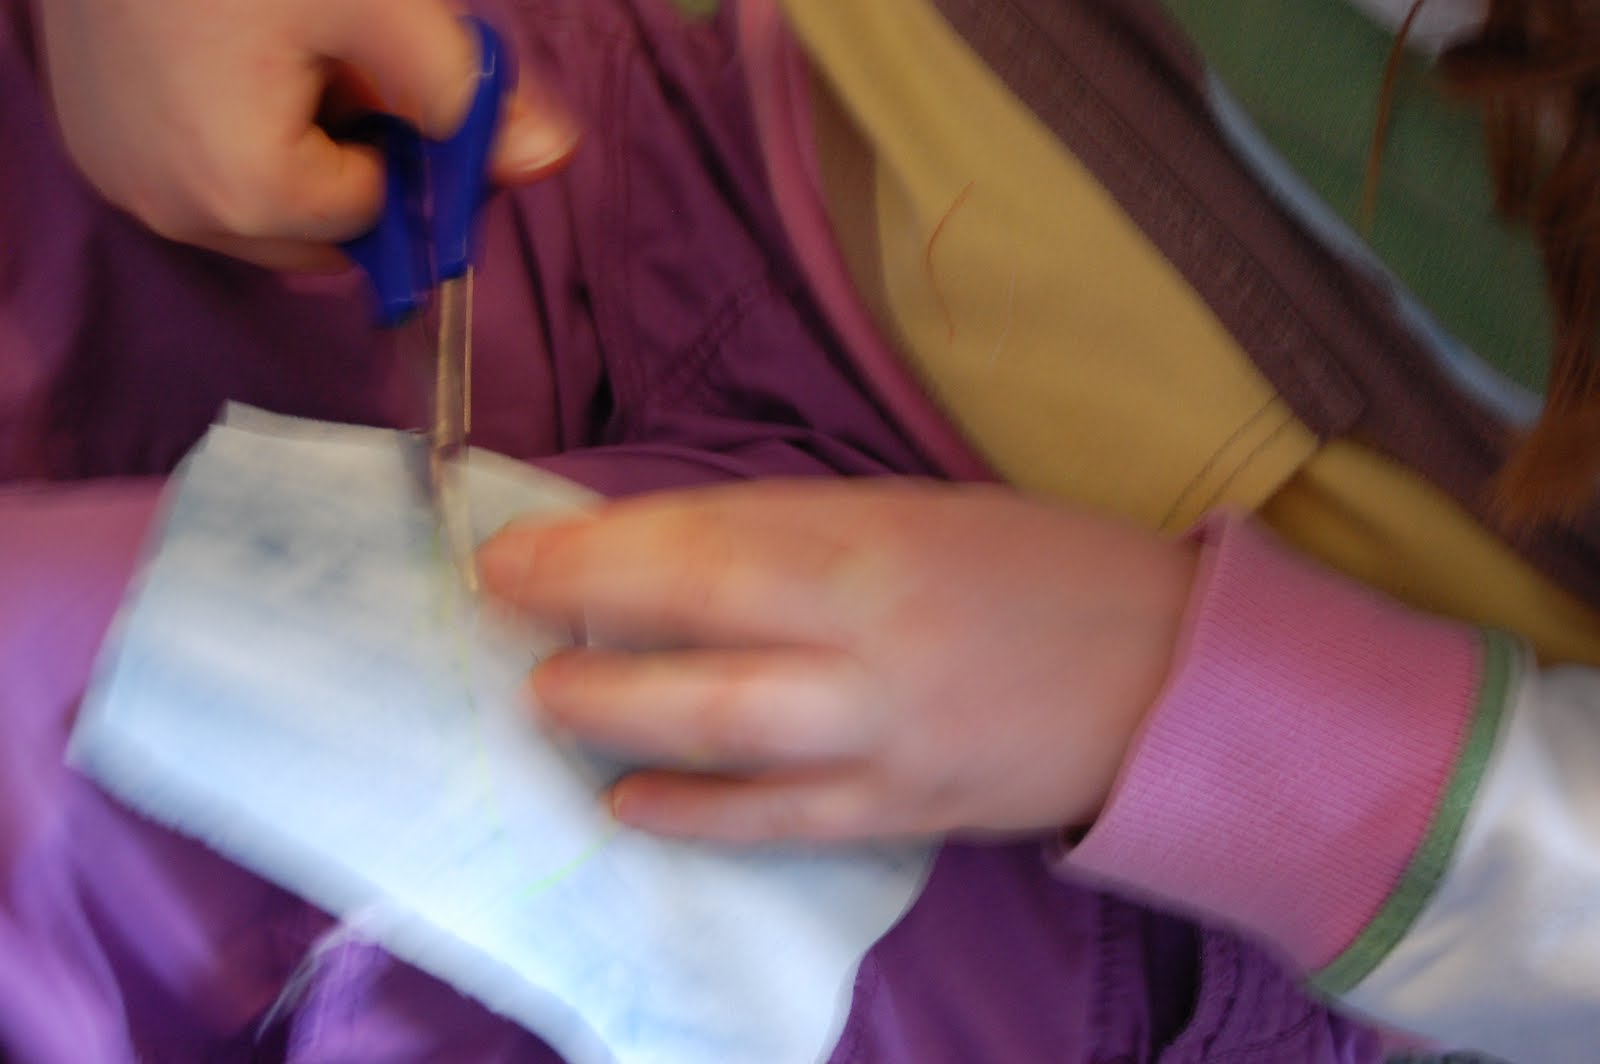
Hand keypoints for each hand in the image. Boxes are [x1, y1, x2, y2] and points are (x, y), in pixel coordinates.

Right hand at [38, 0, 578, 270]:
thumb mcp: (377, 4)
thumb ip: (463, 90)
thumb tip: (554, 157)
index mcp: (246, 190)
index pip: (374, 216)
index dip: (404, 151)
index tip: (395, 77)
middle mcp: (176, 212)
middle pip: (316, 230)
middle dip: (351, 163)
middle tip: (342, 63)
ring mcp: (125, 182)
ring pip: (261, 208)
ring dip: (299, 152)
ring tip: (290, 56)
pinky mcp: (97, 145)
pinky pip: (200, 174)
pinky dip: (239, 135)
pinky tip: (238, 61)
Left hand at [478, 480, 1197, 844]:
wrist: (1169, 675)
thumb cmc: (1040, 568)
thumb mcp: (920, 513)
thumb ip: (797, 533)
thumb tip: (667, 548)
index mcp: (878, 541)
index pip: (705, 539)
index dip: (594, 547)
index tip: (511, 548)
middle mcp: (872, 636)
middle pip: (696, 628)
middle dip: (579, 619)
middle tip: (501, 613)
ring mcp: (888, 734)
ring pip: (724, 730)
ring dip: (616, 716)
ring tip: (547, 703)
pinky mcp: (907, 810)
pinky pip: (779, 819)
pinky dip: (695, 814)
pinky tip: (627, 802)